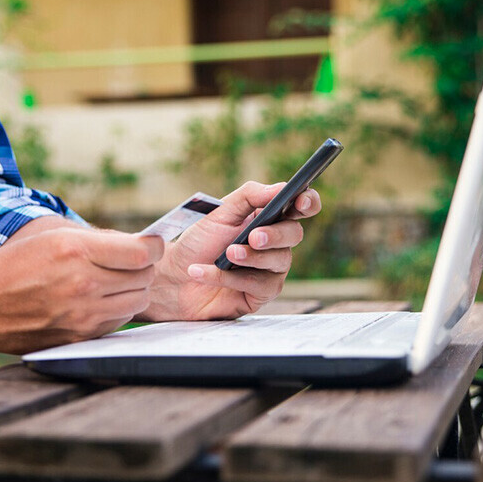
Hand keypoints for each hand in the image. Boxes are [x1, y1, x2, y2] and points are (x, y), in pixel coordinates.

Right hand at [0, 227, 162, 352]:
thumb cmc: (17, 263)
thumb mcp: (56, 236)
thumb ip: (102, 239)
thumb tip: (141, 244)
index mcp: (77, 251)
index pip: (143, 253)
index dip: (153, 247)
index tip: (150, 244)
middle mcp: (83, 284)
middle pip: (145, 277)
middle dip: (142, 267)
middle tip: (128, 262)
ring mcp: (83, 315)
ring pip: (138, 301)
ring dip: (133, 289)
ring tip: (113, 281)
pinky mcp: (81, 336)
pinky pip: (120, 321)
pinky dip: (118, 309)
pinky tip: (99, 300)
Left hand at [142, 181, 320, 320]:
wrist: (174, 277)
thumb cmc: (198, 242)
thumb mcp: (219, 212)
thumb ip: (250, 195)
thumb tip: (280, 188)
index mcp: (269, 217)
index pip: (301, 206)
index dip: (308, 201)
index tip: (301, 201)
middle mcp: (275, 243)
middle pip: (294, 234)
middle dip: (275, 235)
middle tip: (254, 237)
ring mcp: (270, 269)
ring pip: (279, 261)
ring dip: (252, 257)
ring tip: (226, 255)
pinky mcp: (261, 294)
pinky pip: (259, 285)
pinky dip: (230, 278)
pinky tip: (204, 273)